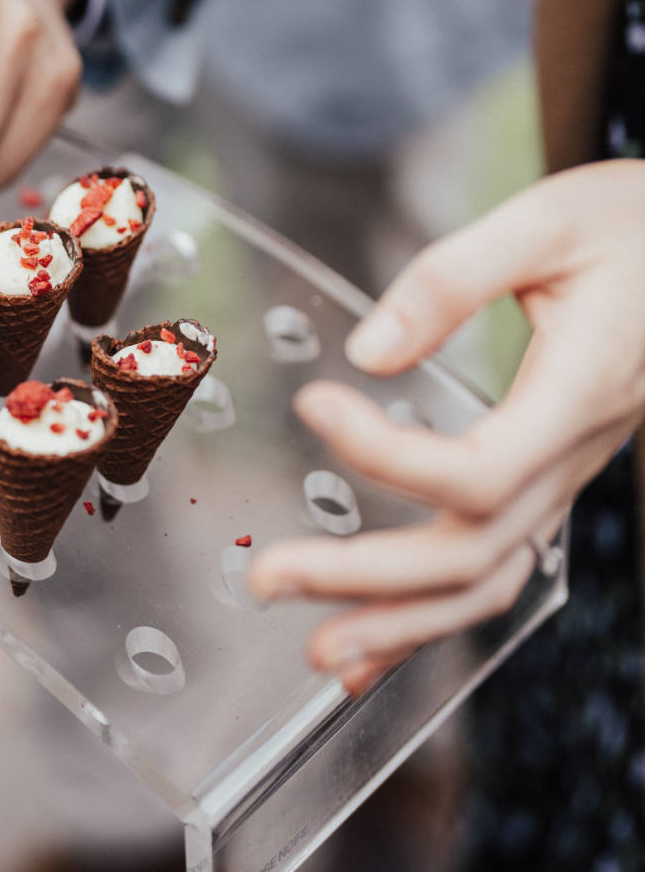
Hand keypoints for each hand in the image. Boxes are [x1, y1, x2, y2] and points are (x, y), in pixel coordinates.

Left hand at [249, 160, 644, 693]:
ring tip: (320, 654)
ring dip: (400, 626)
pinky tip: (373, 642)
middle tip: (267, 579)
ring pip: (488, 583)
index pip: (478, 472)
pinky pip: (495, 568)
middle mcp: (573, 454)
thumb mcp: (546, 221)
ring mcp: (562, 477)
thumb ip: (451, 280)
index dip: (387, 456)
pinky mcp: (545, 480)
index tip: (315, 405)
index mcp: (579, 392)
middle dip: (364, 579)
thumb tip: (369, 353)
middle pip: (472, 553)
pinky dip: (431, 616)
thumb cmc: (632, 226)